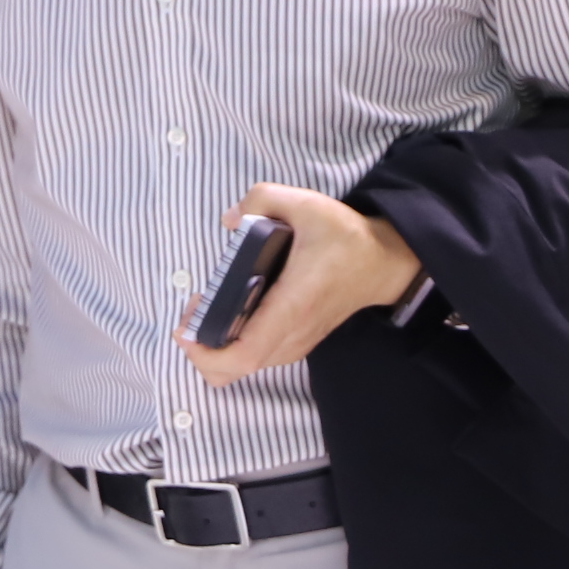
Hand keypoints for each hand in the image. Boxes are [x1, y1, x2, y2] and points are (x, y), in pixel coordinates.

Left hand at [186, 183, 422, 386]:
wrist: (383, 263)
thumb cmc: (346, 238)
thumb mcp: (307, 204)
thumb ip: (263, 198)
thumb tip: (231, 219)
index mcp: (292, 305)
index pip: (246, 353)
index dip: (207, 354)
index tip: (184, 329)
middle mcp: (292, 333)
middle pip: (235, 369)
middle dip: (200, 348)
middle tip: (192, 312)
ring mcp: (295, 342)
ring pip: (242, 367)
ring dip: (213, 344)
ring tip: (205, 307)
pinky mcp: (295, 341)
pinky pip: (255, 355)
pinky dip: (230, 342)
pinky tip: (226, 309)